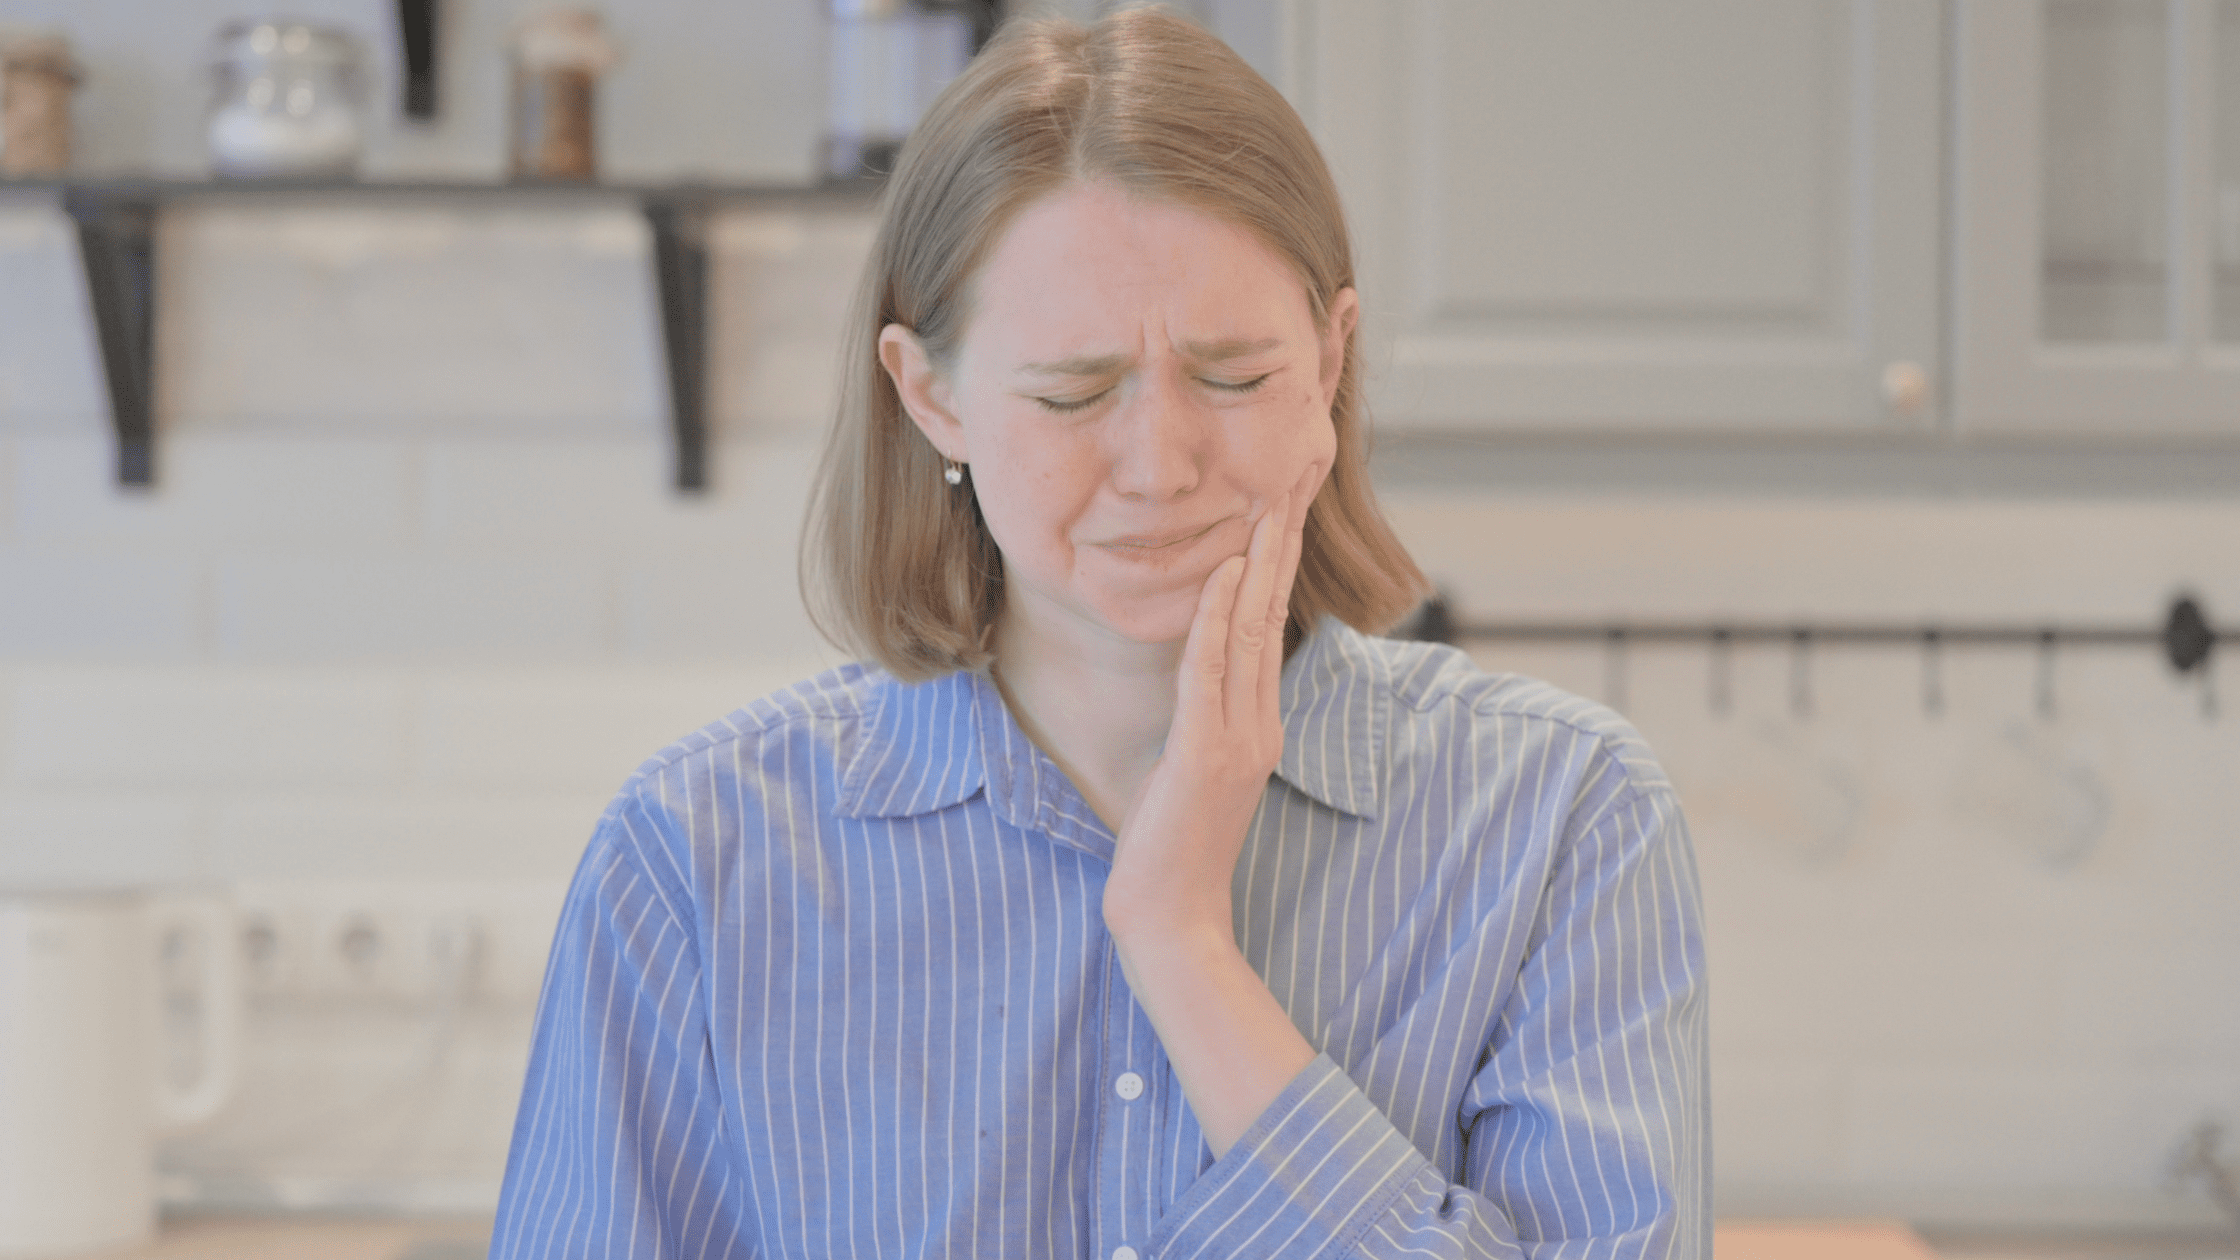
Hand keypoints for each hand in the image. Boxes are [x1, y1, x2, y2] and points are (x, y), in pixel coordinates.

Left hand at [1102, 464, 1320, 941]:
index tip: (1282, 501)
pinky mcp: (1207, 753)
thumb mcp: (1191, 776)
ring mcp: (1240, 738)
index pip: (1268, 625)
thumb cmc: (1171, 854)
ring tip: (1270, 499)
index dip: (1277, 559)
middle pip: (1273, 611)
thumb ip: (1200, 727)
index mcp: (1257, 725)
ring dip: (1259, 559)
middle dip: (1283, 538)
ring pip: (1252, 629)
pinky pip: (1212, 671)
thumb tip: (1190, 685)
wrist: (1174, 921)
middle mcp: (1259, 724)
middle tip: (1296, 473)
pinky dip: (1215, 617)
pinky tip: (1223, 571)